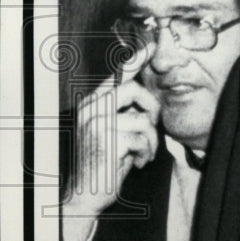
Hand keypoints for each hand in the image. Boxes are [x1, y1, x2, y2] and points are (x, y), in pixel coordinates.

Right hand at [62, 47, 160, 223]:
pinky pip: (143, 139)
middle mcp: (91, 109)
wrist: (85, 195)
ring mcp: (98, 123)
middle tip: (152, 130)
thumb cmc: (103, 163)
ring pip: (142, 119)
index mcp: (91, 104)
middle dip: (151, 109)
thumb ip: (122, 112)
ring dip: (150, 141)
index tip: (152, 46)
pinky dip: (147, 154)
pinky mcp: (109, 141)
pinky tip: (138, 163)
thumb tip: (147, 97)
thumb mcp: (110, 131)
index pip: (116, 75)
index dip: (136, 59)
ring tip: (143, 154)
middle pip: (134, 90)